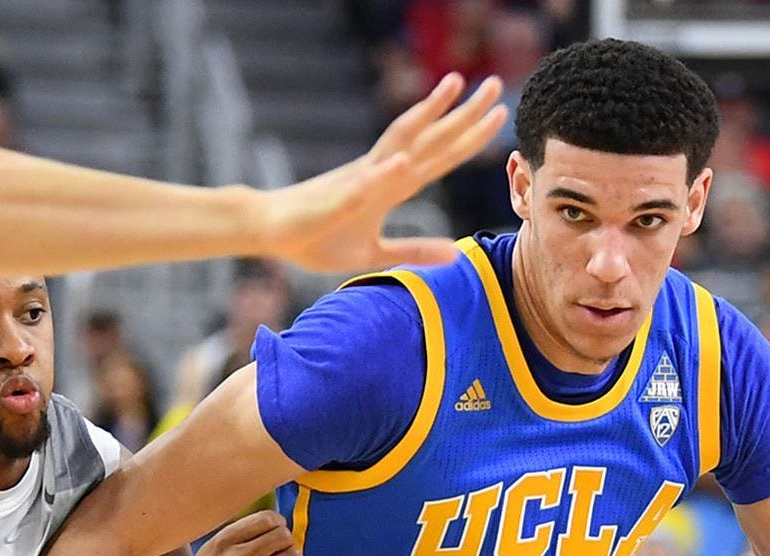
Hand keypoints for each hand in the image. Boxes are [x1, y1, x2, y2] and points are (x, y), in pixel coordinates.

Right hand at [167, 511, 308, 555]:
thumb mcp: (210, 551)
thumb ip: (236, 536)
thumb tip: (271, 523)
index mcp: (224, 541)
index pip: (266, 518)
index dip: (279, 523)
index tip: (279, 531)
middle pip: (282, 535)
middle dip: (288, 542)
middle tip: (284, 551)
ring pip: (292, 555)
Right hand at [253, 74, 505, 272]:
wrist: (271, 230)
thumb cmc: (317, 238)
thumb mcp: (374, 254)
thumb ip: (413, 251)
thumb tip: (453, 254)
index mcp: (390, 184)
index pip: (437, 155)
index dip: (469, 137)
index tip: (498, 114)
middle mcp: (379, 173)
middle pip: (428, 139)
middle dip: (462, 115)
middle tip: (494, 86)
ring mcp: (358, 182)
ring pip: (399, 145)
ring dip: (426, 118)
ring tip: (452, 89)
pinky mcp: (334, 202)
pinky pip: (362, 189)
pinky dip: (384, 175)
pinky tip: (404, 163)